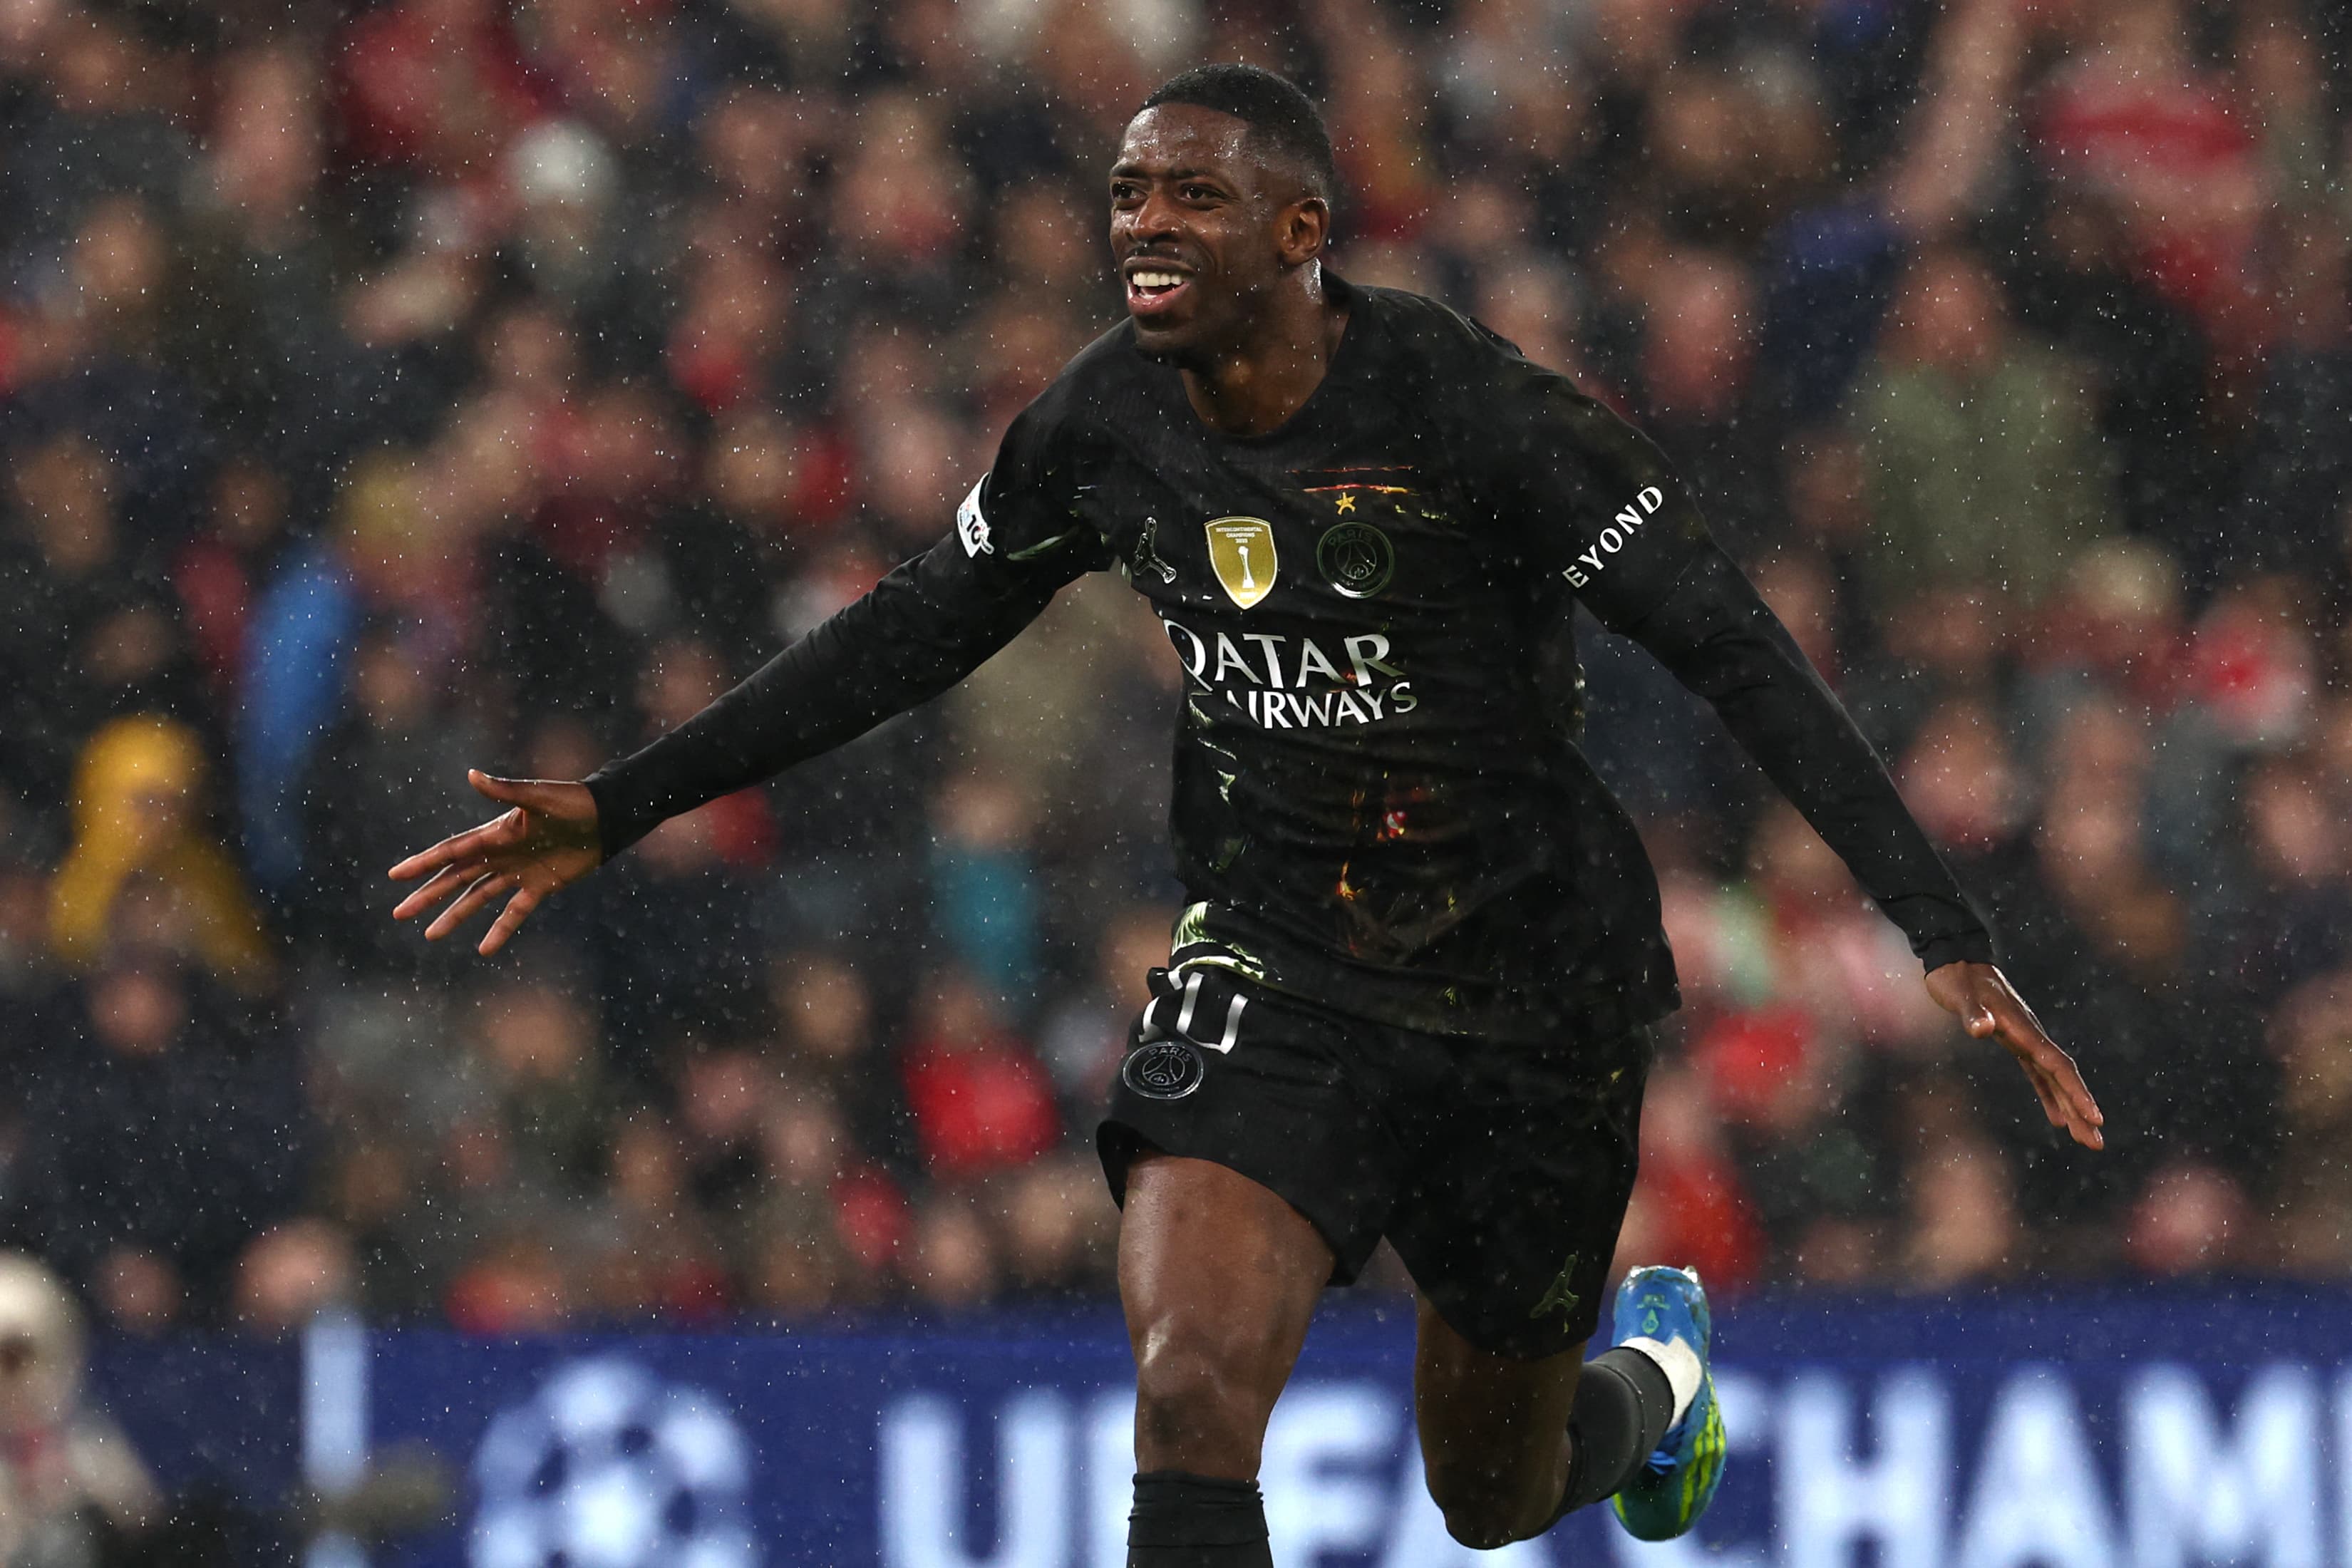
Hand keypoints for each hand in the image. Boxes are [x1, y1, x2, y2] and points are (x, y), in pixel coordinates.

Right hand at [388, 771, 602, 954]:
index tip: (396, 874)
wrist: (606, 817)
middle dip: (428, 895)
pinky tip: (484, 949)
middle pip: (456, 879)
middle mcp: (501, 854)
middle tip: (400, 913)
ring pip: (478, 897)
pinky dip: (500, 930)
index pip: (452, 851)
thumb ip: (505, 791)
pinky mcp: (540, 886)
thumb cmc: (572, 801)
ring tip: (430, 935)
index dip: (424, 862)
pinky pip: (515, 912)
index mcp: (495, 833)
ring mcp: (518, 871)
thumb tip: (472, 774)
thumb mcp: (538, 796)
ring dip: (455, 915)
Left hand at [1925, 961, 2105, 1149]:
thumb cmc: (1958, 978)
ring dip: (2071, 1108)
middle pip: (2062, 1078)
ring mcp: (2025, 1040)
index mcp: (2024, 1029)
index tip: (2095, 1117)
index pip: (2057, 1065)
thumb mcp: (1960, 994)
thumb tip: (1982, 1029)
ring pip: (2054, 1079)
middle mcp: (2031, 1036)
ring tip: (2086, 1139)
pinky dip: (2048, 1096)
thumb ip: (1972, 1012)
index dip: (2075, 1091)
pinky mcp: (2014, 1042)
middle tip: (2096, 1143)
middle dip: (2080, 1110)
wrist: (1957, 959)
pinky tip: (2057, 1118)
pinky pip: (2038, 1075)